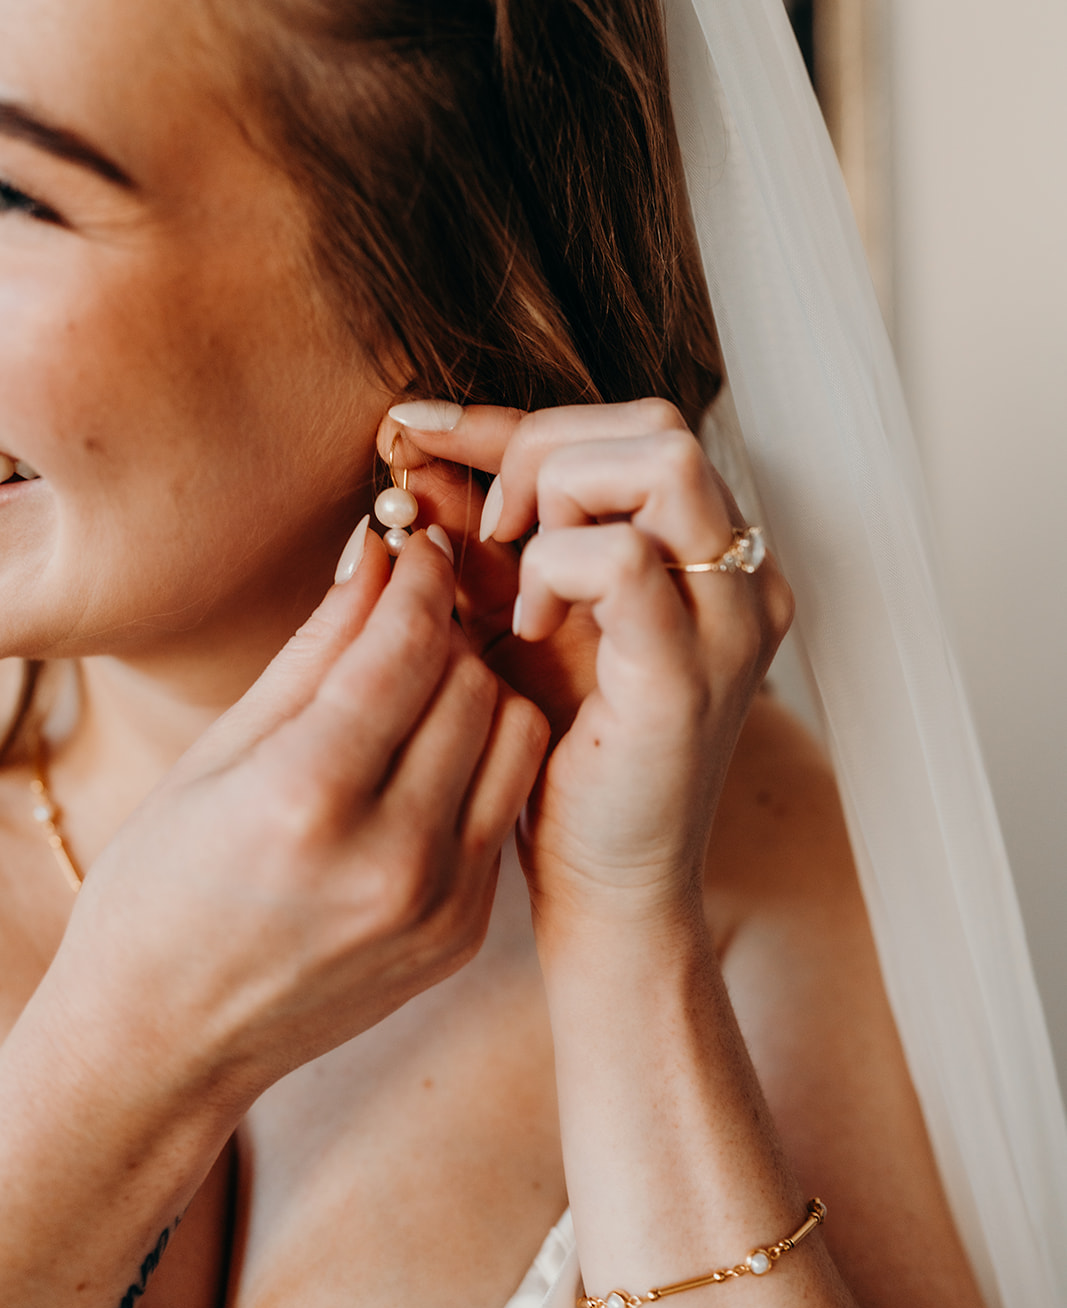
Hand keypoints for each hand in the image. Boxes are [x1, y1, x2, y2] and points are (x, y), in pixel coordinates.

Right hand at [50, 530, 548, 1102]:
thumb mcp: (215, 755)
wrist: (163, 1047)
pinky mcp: (463, 933)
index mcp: (307, 798)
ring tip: (418, 691)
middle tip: (408, 620)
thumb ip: (314, 652)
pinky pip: (503, 806)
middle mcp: (390, 856)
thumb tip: (378, 558)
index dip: (421, 578)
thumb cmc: (159, 891)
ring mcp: (439, 904)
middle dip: (445, 633)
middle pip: (474, 683)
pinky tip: (421, 764)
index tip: (419, 549)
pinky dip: (476, 764)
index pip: (407, 647)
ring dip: (476, 694)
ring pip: (516, 737)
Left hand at [381, 400, 793, 928]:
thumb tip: (415, 451)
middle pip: (656, 425)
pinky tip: (530, 626)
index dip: (514, 419)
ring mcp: (729, 621)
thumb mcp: (521, 615)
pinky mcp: (688, 674)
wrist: (605, 887)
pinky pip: (626, 559)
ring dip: (559, 501)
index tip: (413, 427)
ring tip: (520, 586)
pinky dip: (558, 567)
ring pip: (659, 460)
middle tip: (493, 534)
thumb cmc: (559, 756)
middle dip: (545, 452)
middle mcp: (742, 576)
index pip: (631, 429)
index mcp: (710, 557)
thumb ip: (490, 535)